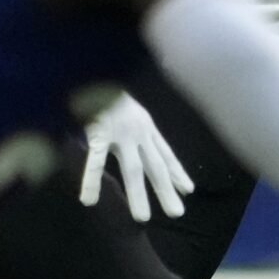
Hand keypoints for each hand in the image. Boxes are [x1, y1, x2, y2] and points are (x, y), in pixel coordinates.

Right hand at [79, 93, 192, 221]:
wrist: (92, 59)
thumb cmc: (103, 84)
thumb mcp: (124, 103)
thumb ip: (128, 123)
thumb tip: (124, 140)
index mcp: (145, 123)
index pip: (165, 152)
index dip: (177, 171)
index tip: (189, 189)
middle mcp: (138, 129)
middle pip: (156, 166)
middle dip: (166, 190)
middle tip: (178, 213)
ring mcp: (120, 131)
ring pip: (132, 169)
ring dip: (139, 194)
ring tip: (143, 219)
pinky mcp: (99, 131)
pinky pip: (95, 160)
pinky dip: (91, 180)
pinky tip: (89, 199)